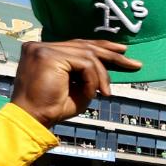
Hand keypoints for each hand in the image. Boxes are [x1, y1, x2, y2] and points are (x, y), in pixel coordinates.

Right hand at [10, 40, 135, 126]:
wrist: (32, 120)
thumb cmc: (51, 109)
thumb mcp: (77, 89)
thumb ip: (88, 75)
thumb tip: (109, 67)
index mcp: (44, 51)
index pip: (77, 45)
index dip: (101, 48)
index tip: (122, 52)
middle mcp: (41, 46)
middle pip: (84, 45)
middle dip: (111, 54)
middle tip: (133, 62)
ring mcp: (43, 48)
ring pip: (87, 55)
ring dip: (101, 75)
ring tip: (106, 92)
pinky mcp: (48, 55)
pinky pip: (84, 63)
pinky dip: (93, 79)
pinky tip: (92, 93)